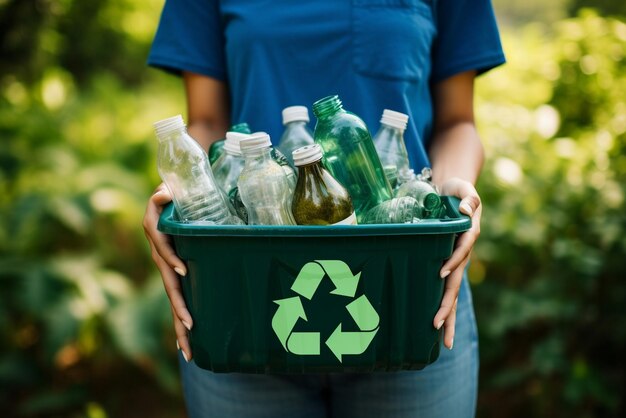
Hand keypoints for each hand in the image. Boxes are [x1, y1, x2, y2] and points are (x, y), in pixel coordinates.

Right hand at [143, 184, 193, 361]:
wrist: (170, 199)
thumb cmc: (172, 193)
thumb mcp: (165, 189)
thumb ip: (163, 193)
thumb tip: (164, 194)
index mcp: (159, 237)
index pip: (164, 252)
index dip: (171, 259)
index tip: (183, 271)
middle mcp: (161, 257)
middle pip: (169, 286)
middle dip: (179, 307)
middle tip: (189, 326)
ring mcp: (167, 269)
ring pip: (173, 300)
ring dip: (179, 323)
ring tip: (188, 348)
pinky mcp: (176, 275)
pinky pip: (178, 300)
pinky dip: (181, 323)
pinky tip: (189, 346)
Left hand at [432, 177, 481, 349]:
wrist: (454, 194)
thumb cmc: (457, 191)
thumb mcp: (464, 189)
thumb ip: (468, 198)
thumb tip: (466, 209)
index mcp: (467, 236)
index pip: (462, 250)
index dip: (453, 260)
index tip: (441, 272)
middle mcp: (463, 254)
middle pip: (456, 283)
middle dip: (448, 304)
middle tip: (438, 324)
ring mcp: (456, 263)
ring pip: (453, 293)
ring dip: (449, 316)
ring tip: (445, 341)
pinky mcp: (447, 265)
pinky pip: (445, 290)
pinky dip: (444, 309)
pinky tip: (437, 328)